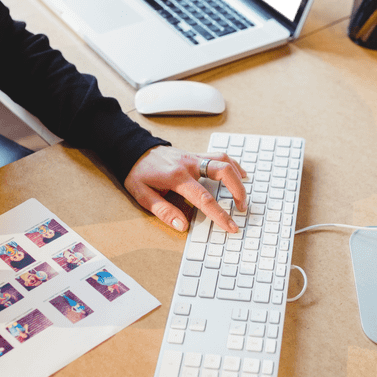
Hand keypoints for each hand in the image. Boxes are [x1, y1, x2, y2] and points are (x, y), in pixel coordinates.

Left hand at [124, 145, 246, 233]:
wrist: (133, 149)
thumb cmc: (137, 172)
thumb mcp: (142, 195)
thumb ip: (163, 211)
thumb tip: (182, 226)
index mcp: (177, 177)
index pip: (204, 198)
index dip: (220, 214)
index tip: (231, 226)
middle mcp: (189, 164)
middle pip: (223, 171)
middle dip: (237, 191)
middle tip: (241, 208)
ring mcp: (194, 157)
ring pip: (224, 160)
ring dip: (237, 176)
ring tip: (243, 194)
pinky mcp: (195, 154)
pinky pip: (219, 156)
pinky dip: (232, 164)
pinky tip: (239, 173)